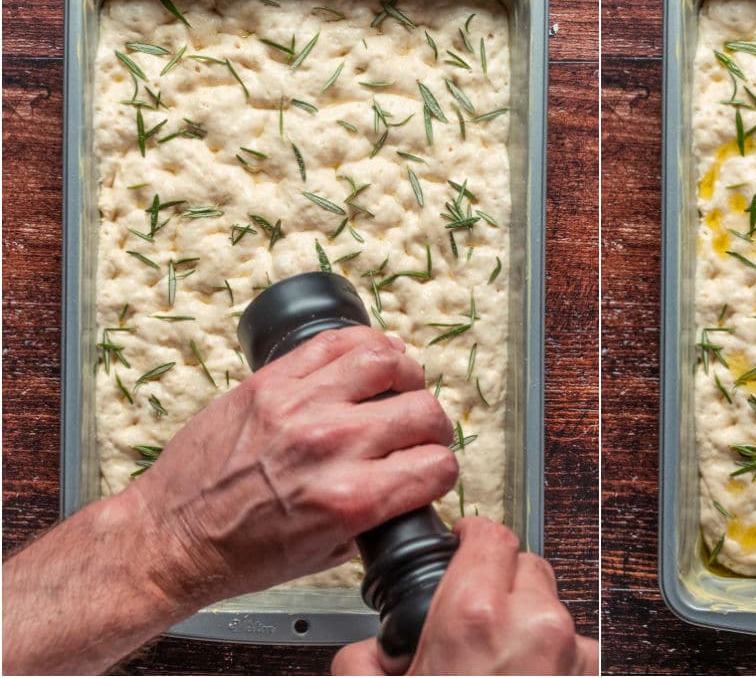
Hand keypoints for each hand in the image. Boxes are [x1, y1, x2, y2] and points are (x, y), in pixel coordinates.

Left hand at [125, 326, 458, 606]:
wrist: (172, 537)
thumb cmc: (241, 553)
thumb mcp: (328, 554)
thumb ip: (377, 516)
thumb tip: (410, 485)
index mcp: (350, 500)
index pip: (437, 466)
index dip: (442, 471)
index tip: (430, 471)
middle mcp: (330, 447)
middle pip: (424, 412)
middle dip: (434, 427)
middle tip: (421, 433)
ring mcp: (298, 407)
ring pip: (388, 361)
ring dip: (408, 375)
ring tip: (403, 387)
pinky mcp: (270, 382)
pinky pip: (336, 342)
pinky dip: (368, 344)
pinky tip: (373, 359)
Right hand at [332, 518, 598, 675]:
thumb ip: (363, 664)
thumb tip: (370, 656)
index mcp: (476, 619)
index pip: (490, 535)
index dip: (471, 537)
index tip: (464, 544)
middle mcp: (534, 629)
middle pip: (527, 568)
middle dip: (500, 585)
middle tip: (471, 619)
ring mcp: (572, 659)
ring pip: (554, 611)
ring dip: (528, 625)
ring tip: (495, 668)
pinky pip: (575, 652)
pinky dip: (552, 661)